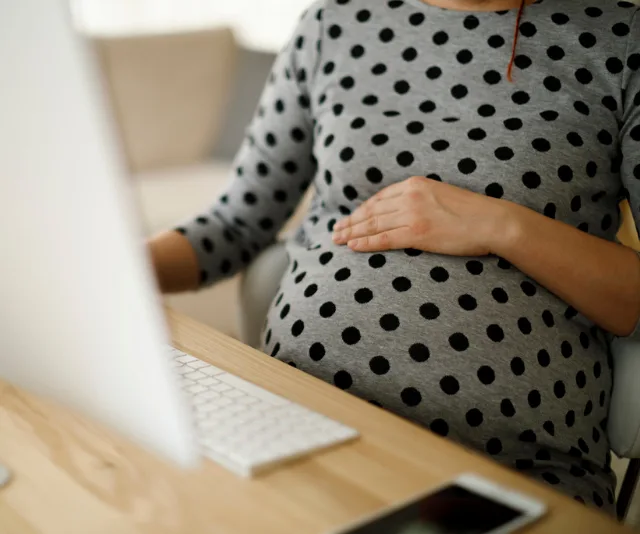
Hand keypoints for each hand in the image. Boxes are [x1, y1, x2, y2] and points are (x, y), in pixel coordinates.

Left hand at [332, 176, 515, 255]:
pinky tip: (352, 246)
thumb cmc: (472, 212)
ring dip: (352, 232)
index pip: (380, 197)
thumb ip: (421, 199)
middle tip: (335, 229)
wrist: (493, 221)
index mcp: (415, 184)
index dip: (362, 209)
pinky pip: (383, 239)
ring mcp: (412, 215)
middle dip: (350, 221)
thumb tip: (404, 211)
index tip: (350, 217)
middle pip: (372, 210)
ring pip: (373, 224)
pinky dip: (365, 243)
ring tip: (337, 239)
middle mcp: (410, 196)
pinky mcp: (417, 234)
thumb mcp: (441, 195)